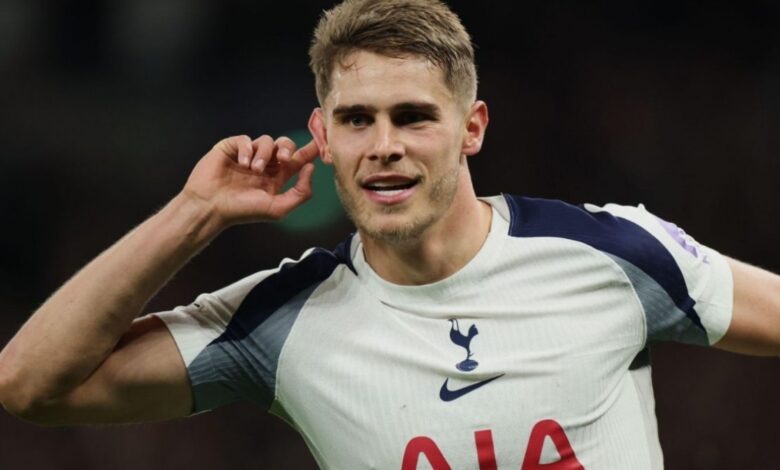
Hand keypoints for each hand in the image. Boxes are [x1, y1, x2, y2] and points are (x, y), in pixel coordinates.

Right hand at [181, 134, 317, 227]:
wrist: (211, 207)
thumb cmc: (243, 211)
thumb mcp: (278, 208)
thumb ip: (300, 192)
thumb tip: (310, 168)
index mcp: (277, 177)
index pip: (298, 159)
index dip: (311, 148)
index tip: (322, 137)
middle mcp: (265, 164)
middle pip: (285, 144)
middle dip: (287, 148)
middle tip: (283, 160)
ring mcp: (248, 155)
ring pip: (266, 141)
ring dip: (264, 154)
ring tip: (254, 170)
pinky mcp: (232, 147)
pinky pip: (246, 139)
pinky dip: (247, 150)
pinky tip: (242, 164)